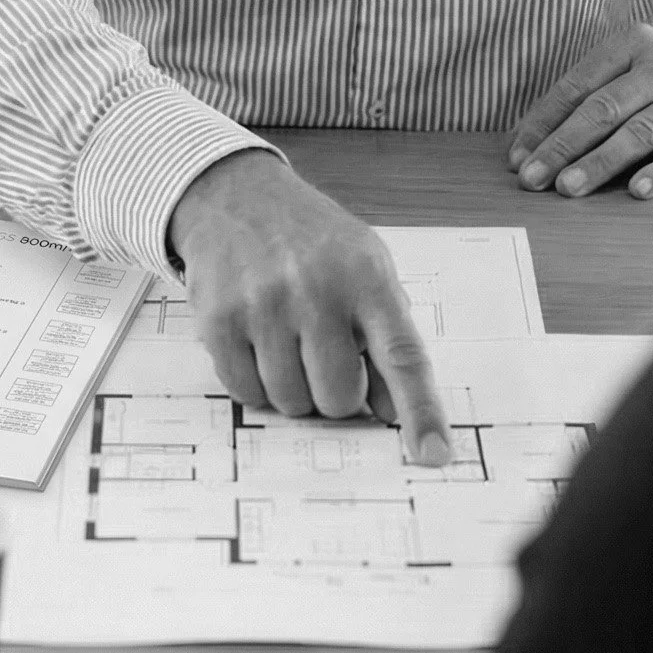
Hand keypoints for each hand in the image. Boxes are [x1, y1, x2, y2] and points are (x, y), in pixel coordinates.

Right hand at [168, 151, 451, 465]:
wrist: (235, 196)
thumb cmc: (310, 240)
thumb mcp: (364, 267)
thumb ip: (386, 336)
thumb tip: (394, 412)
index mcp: (365, 275)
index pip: (402, 355)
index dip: (421, 411)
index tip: (433, 455)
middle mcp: (315, 288)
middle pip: (340, 398)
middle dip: (336, 391)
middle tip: (322, 353)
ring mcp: (263, 304)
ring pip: (292, 402)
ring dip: (294, 388)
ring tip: (287, 340)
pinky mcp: (219, 319)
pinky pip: (247, 393)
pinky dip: (256, 382)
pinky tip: (257, 341)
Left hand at [507, 24, 652, 200]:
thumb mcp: (638, 61)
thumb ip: (597, 90)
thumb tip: (538, 137)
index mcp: (631, 44)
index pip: (577, 85)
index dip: (543, 122)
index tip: (517, 156)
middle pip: (603, 109)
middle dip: (562, 146)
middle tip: (532, 178)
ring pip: (640, 131)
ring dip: (601, 162)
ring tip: (568, 188)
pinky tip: (639, 191)